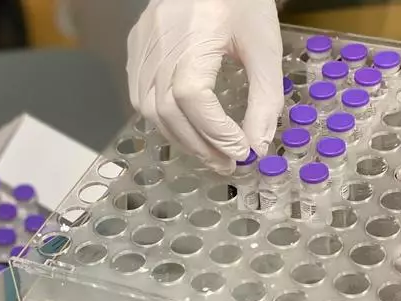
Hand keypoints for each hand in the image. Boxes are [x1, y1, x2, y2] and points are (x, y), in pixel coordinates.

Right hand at [127, 0, 282, 173]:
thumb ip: (264, 99)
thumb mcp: (264, 48)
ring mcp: (143, 46)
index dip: (214, 132)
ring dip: (179, 136)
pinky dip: (161, 117)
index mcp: (194, 37)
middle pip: (168, 111)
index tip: (240, 150)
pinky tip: (184, 126)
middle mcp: (160, 43)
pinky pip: (139, 92)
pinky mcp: (136, 46)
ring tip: (207, 150)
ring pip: (148, 108)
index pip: (193, 98)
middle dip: (199, 145)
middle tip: (226, 163)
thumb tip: (257, 145)